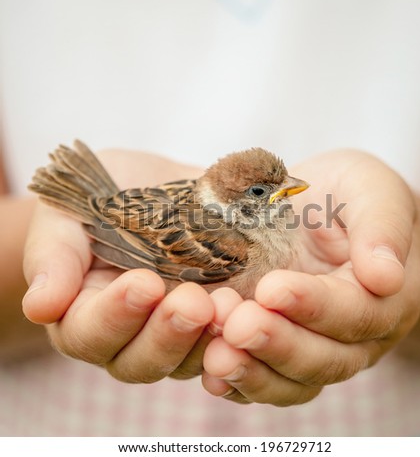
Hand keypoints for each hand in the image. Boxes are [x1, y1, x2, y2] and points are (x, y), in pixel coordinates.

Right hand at [22, 149, 216, 381]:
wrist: (158, 184)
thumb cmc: (106, 195)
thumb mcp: (71, 212)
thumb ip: (54, 257)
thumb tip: (40, 306)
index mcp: (84, 312)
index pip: (89, 334)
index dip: (115, 317)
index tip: (144, 283)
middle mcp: (129, 333)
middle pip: (139, 361)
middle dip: (166, 334)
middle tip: (193, 302)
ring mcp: (174, 332)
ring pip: (185, 362)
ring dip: (207, 340)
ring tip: (228, 305)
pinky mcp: (212, 322)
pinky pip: (224, 346)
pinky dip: (237, 338)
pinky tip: (251, 314)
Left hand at [201, 150, 419, 404]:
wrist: (320, 209)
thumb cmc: (346, 195)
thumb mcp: (369, 189)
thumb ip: (381, 225)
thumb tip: (385, 276)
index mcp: (383, 296)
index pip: (355, 312)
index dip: (314, 305)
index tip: (271, 288)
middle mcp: (354, 335)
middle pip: (324, 358)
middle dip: (278, 344)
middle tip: (237, 326)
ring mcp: (316, 349)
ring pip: (293, 382)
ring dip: (253, 372)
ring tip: (216, 357)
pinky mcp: (281, 353)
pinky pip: (266, 382)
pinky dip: (239, 384)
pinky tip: (210, 375)